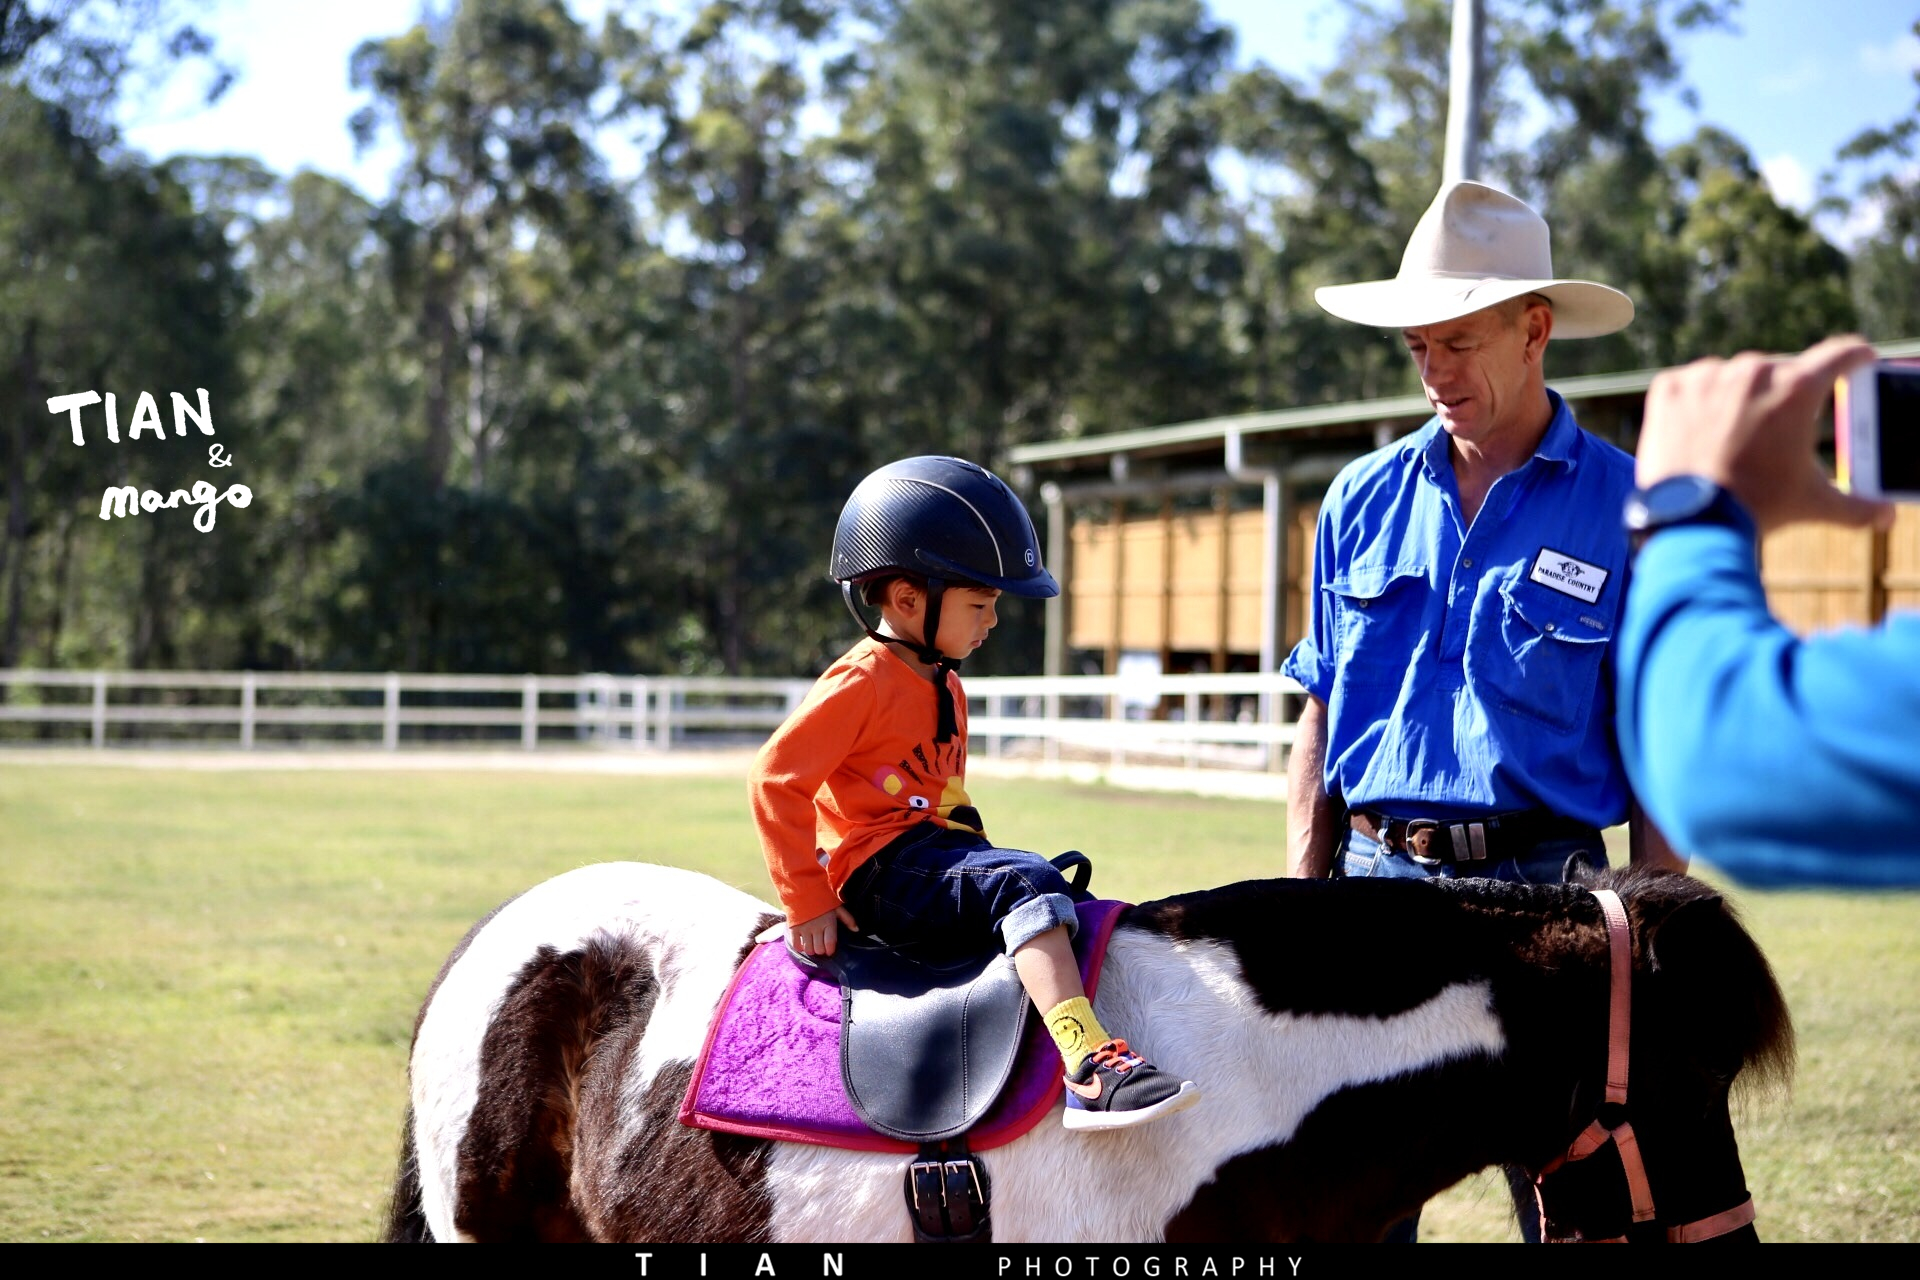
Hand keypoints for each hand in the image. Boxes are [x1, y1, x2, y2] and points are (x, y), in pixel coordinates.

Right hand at [789, 905, 858, 956]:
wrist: (803, 889)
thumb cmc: (822, 899)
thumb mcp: (837, 907)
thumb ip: (847, 919)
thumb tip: (856, 930)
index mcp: (828, 922)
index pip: (829, 943)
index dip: (830, 950)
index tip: (830, 950)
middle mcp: (816, 927)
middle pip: (819, 949)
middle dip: (821, 950)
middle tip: (820, 945)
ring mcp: (804, 928)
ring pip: (808, 949)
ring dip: (811, 949)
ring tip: (812, 944)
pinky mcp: (793, 928)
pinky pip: (796, 945)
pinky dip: (800, 947)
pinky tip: (803, 943)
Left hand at [1634, 335, 1895, 535]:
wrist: (1690, 522)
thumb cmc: (1757, 507)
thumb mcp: (1813, 502)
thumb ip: (1857, 506)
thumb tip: (1887, 516)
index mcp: (1799, 388)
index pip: (1840, 355)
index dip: (1854, 358)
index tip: (1859, 358)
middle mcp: (1755, 370)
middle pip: (1779, 372)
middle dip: (1781, 398)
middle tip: (1772, 433)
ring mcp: (1708, 375)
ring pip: (1731, 379)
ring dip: (1736, 399)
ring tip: (1731, 440)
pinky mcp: (1670, 386)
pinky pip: (1689, 384)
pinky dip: (1694, 404)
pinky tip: (1696, 434)